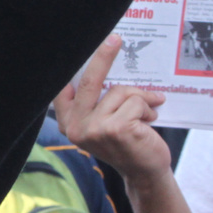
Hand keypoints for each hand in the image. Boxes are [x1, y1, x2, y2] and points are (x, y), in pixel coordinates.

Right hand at [54, 34, 172, 185]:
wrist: (144, 173)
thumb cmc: (126, 143)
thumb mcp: (102, 124)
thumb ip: (96, 104)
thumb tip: (106, 70)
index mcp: (68, 122)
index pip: (63, 89)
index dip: (71, 66)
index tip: (83, 46)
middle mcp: (75, 126)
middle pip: (89, 82)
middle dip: (103, 57)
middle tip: (115, 39)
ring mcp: (94, 128)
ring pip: (120, 92)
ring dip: (140, 99)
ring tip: (147, 114)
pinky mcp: (115, 129)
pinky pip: (135, 102)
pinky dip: (148, 108)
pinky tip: (149, 122)